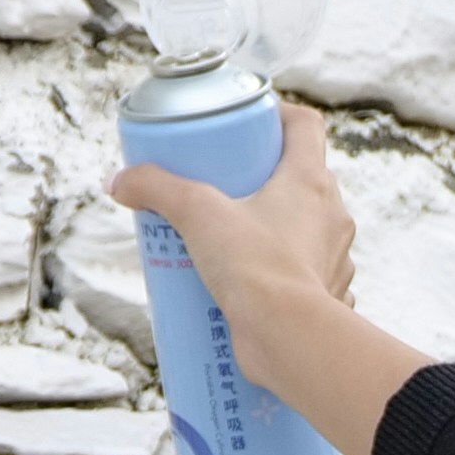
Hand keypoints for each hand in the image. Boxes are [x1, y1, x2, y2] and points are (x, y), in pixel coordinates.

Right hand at [109, 96, 358, 377]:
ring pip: (306, 229)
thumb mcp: (197, 215)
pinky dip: (281, 273)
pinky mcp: (327, 295)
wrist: (289, 339)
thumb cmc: (255, 268)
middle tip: (224, 186)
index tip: (248, 125)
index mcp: (311, 181)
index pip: (306, 126)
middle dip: (265, 178)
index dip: (279, 116)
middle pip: (303, 177)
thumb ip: (157, 189)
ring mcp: (335, 257)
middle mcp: (333, 216)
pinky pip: (306, 274)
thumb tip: (120, 182)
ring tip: (231, 239)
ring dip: (274, 228)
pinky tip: (251, 282)